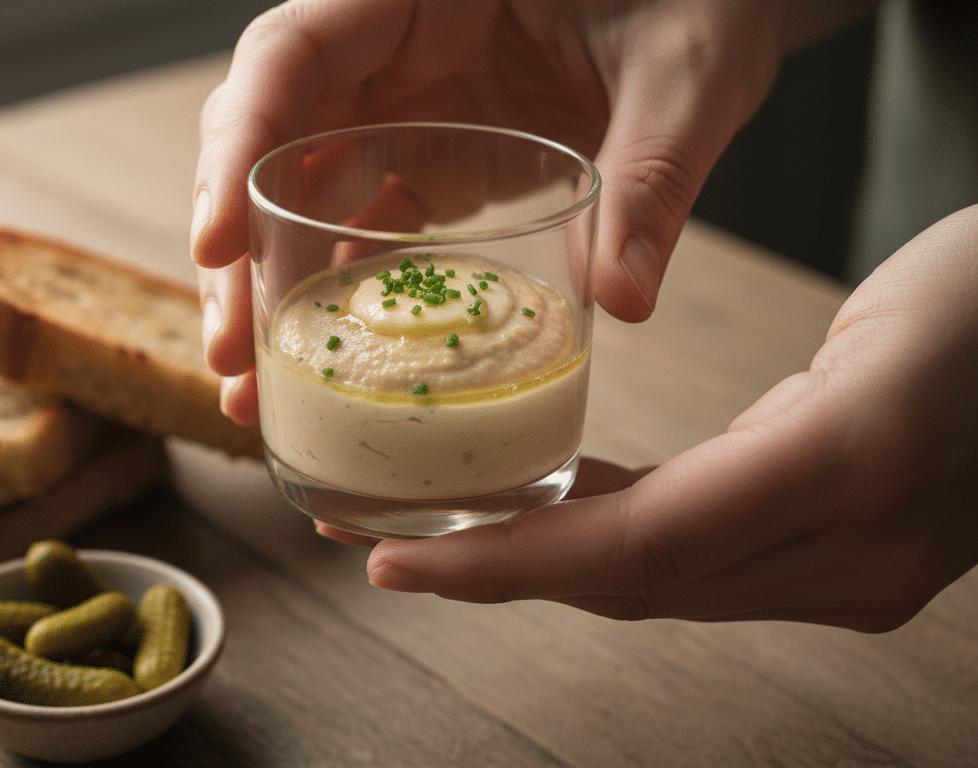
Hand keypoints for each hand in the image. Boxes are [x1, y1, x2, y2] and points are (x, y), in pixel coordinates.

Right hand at [192, 0, 797, 424]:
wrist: (713, 7)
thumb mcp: (684, 73)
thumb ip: (653, 173)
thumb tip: (624, 298)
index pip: (290, 52)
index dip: (238, 145)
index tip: (217, 245)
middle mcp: (389, 52)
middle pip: (270, 142)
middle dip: (238, 250)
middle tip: (232, 353)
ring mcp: (402, 115)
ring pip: (300, 198)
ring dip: (272, 293)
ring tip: (257, 391)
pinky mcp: (428, 168)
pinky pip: (360, 231)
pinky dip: (337, 301)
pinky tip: (325, 370)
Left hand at [362, 205, 977, 631]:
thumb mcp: (872, 334)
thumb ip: (753, 440)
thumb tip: (603, 504)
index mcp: (849, 480)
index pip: (638, 551)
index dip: (506, 566)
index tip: (396, 566)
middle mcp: (850, 561)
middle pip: (631, 584)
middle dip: (495, 573)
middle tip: (378, 545)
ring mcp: (855, 578)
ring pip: (657, 585)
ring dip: (541, 565)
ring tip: (436, 532)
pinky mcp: (848, 565)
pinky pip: (699, 567)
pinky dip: (612, 547)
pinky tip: (550, 514)